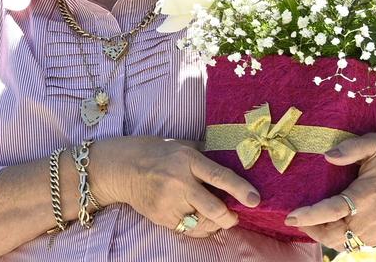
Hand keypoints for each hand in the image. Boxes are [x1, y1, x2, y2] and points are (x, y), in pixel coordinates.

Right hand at [95, 136, 259, 238]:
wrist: (120, 168)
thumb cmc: (153, 152)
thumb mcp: (180, 145)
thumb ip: (205, 154)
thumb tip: (233, 158)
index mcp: (186, 160)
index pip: (220, 176)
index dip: (240, 189)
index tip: (255, 200)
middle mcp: (179, 182)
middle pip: (214, 209)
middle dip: (230, 217)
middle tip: (233, 215)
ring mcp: (169, 202)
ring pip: (203, 224)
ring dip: (215, 224)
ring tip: (215, 217)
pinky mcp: (161, 217)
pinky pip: (188, 230)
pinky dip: (198, 228)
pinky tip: (198, 219)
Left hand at [285, 134, 375, 247]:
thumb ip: (350, 148)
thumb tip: (327, 156)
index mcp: (369, 193)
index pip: (334, 211)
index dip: (310, 216)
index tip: (291, 216)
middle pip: (337, 235)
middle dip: (314, 230)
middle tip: (299, 218)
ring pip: (347, 243)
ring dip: (327, 236)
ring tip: (312, 222)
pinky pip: (359, 243)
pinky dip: (343, 238)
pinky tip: (334, 224)